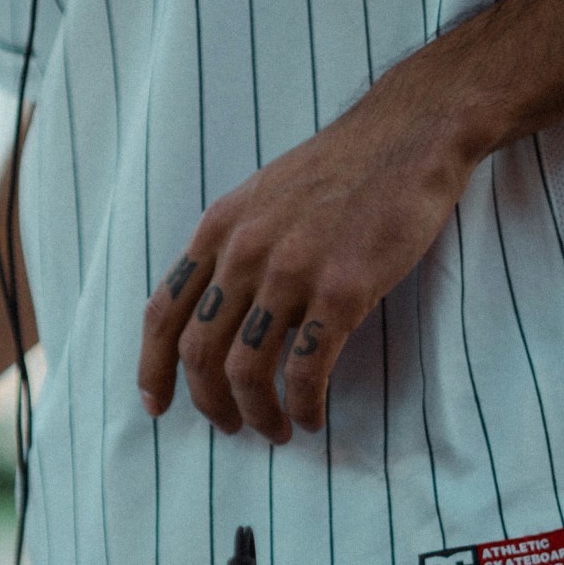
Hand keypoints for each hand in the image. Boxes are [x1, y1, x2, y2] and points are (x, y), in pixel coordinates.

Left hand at [137, 77, 481, 440]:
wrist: (411, 133)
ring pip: (247, 369)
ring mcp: (292, 271)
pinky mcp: (343, 289)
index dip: (152, 368)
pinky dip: (303, 405)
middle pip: (199, 353)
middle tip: (231, 428)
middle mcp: (245, 252)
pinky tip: (313, 417)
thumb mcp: (261, 197)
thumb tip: (212, 310)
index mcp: (217, 231)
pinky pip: (307, 369)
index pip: (163, 313)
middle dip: (209, 404)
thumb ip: (232, 248)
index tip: (156, 404)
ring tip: (276, 431)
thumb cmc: (341, 169)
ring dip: (257, 414)